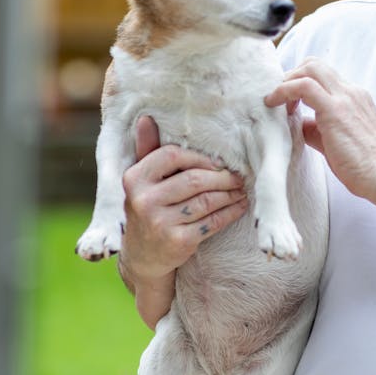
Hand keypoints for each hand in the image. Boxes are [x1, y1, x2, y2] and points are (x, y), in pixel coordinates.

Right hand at [119, 116, 247, 282]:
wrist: (142, 256)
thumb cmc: (147, 207)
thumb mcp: (141, 180)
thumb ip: (147, 149)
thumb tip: (146, 118)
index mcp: (134, 178)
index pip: (171, 156)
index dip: (199, 156)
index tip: (217, 161)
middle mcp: (144, 200)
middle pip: (193, 180)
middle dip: (221, 176)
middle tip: (238, 174)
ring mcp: (160, 223)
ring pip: (206, 201)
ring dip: (229, 194)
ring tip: (241, 188)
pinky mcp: (177, 242)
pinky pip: (212, 222)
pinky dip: (230, 212)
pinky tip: (239, 205)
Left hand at [264, 58, 375, 199]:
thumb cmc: (363, 165)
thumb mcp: (336, 140)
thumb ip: (317, 128)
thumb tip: (298, 124)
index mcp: (354, 98)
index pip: (323, 75)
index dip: (299, 81)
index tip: (286, 100)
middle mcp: (351, 92)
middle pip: (314, 65)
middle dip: (290, 76)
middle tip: (278, 98)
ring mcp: (345, 98)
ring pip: (310, 68)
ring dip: (286, 81)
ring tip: (274, 101)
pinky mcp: (335, 110)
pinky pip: (304, 86)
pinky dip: (284, 90)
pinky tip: (274, 103)